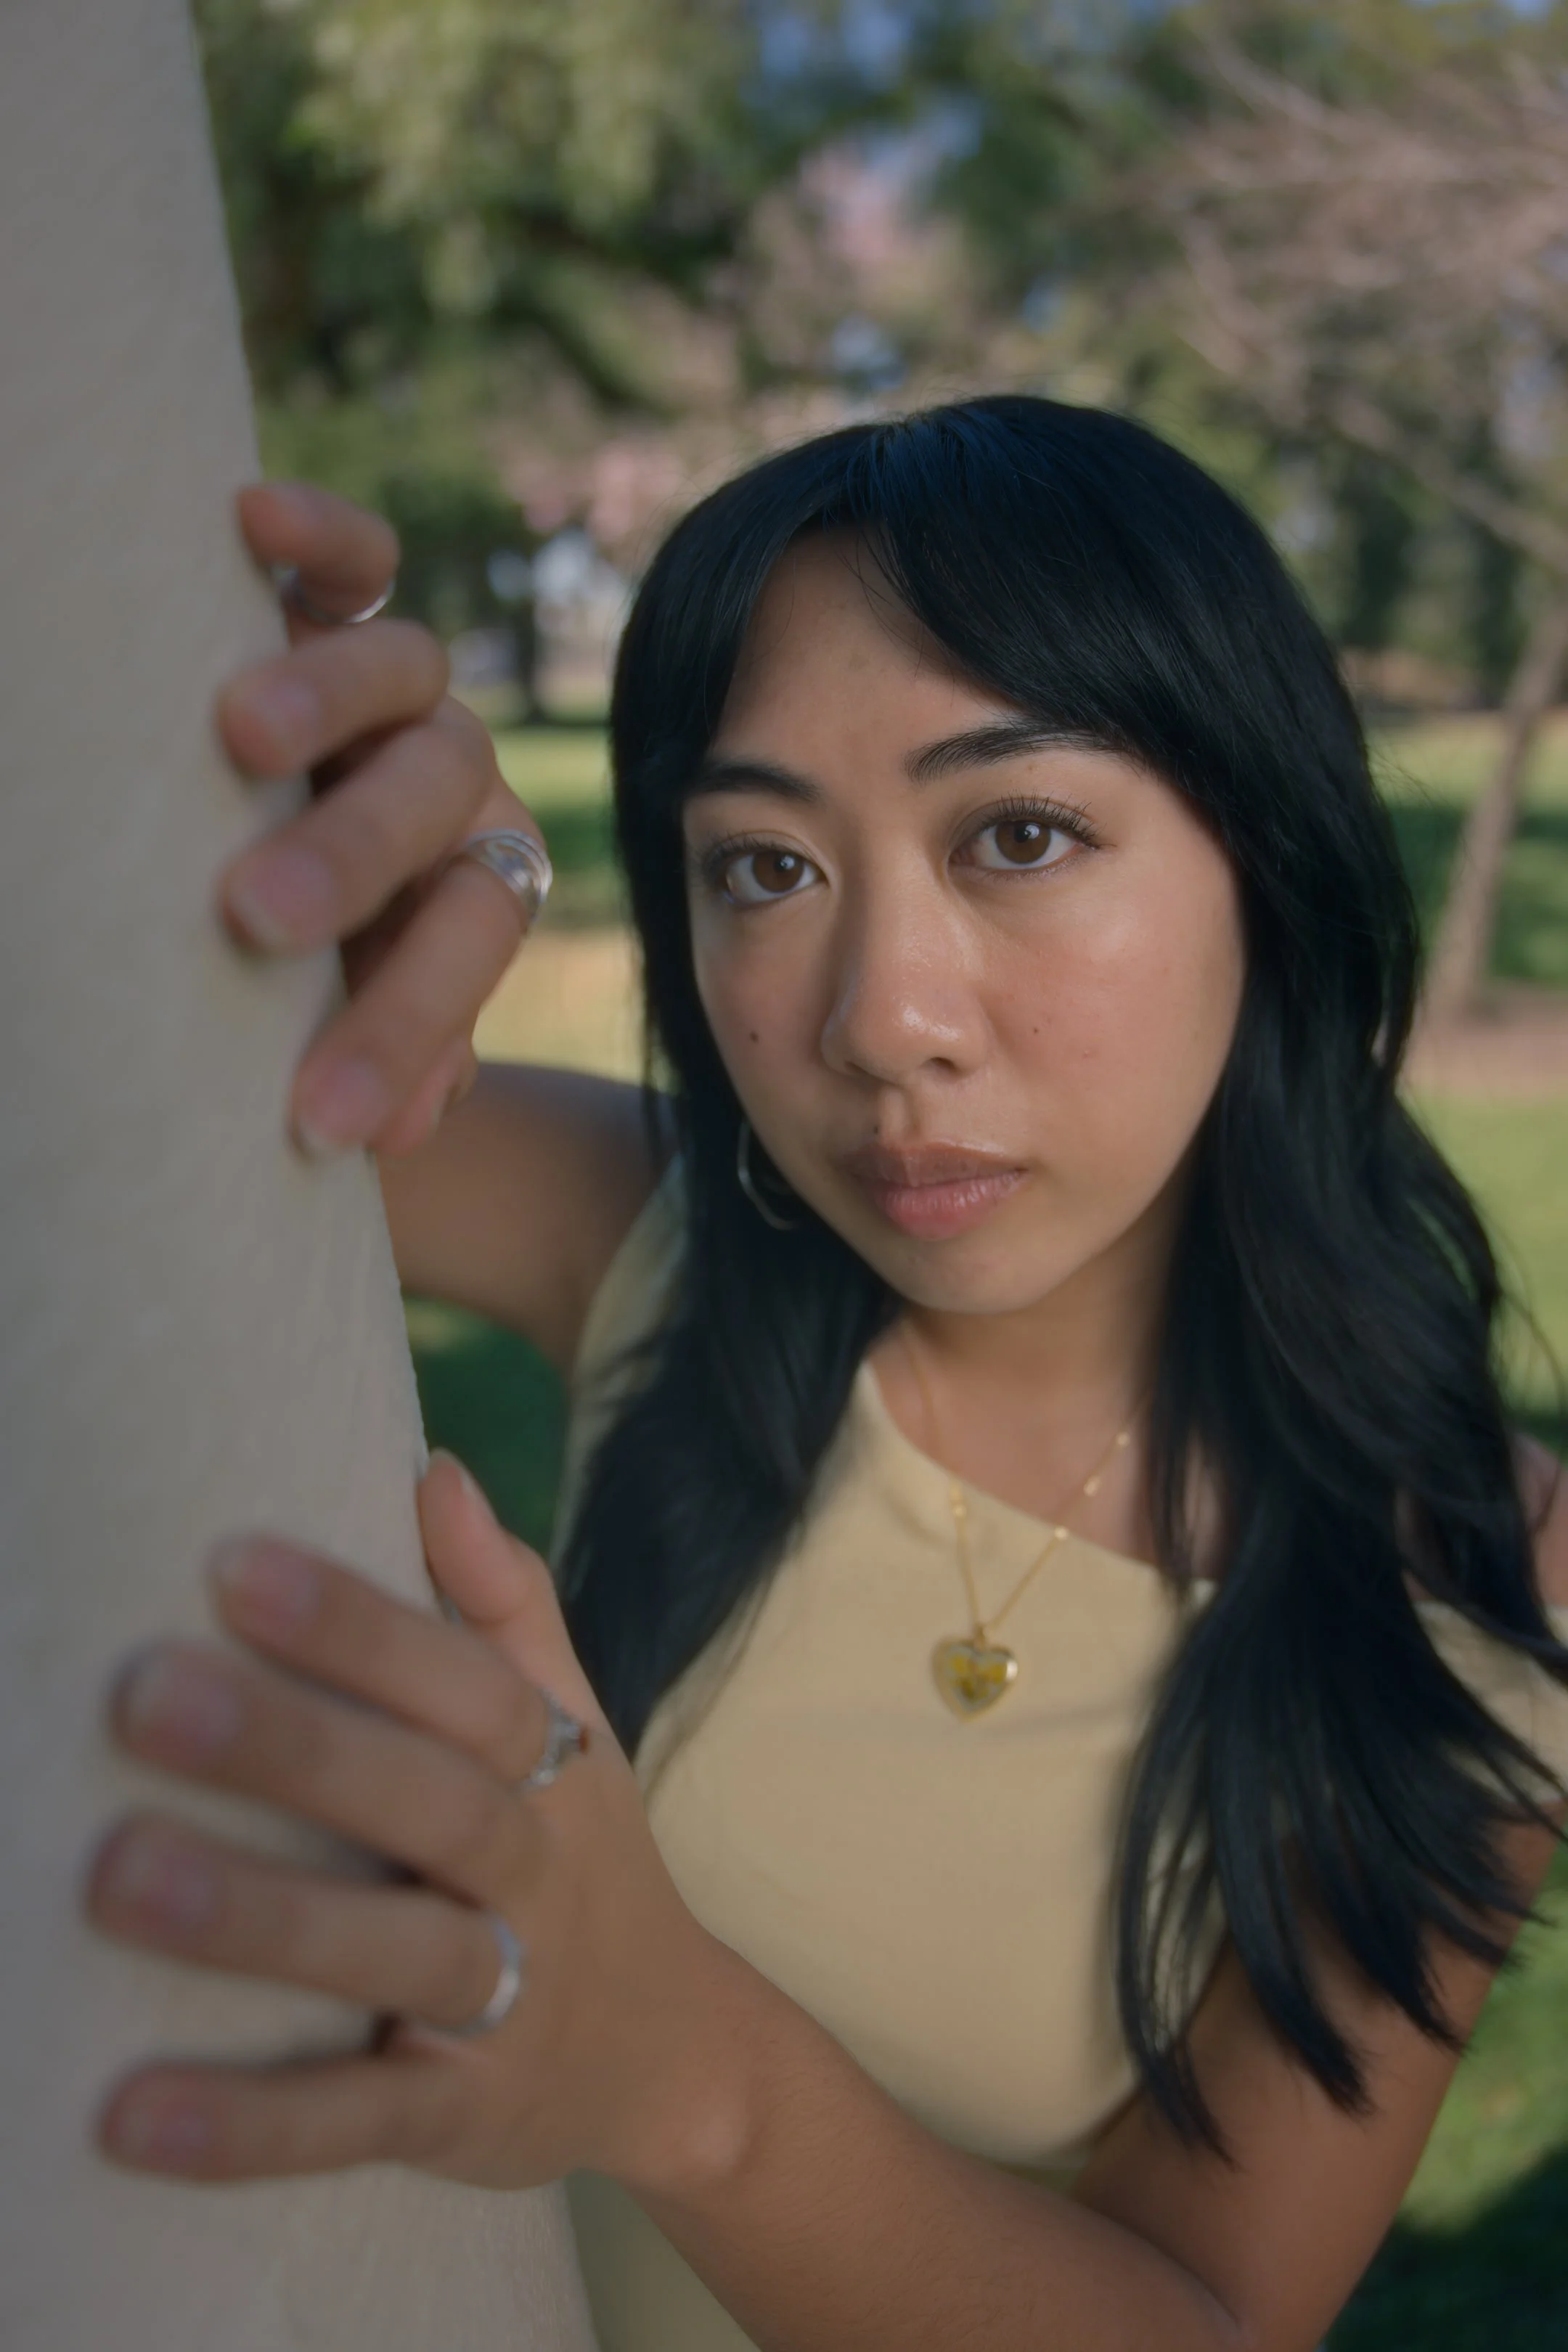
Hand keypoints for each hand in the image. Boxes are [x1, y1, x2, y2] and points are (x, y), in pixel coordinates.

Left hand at [87, 1456, 733, 2192]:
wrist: (674, 2052)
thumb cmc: (577, 1853)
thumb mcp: (569, 1725)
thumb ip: (502, 1600)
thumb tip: (432, 1468)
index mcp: (550, 1768)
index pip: (465, 1685)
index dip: (359, 1625)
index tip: (233, 1563)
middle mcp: (535, 1876)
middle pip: (426, 1803)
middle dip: (293, 1748)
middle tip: (145, 1694)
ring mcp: (505, 2002)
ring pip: (392, 1952)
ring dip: (259, 1921)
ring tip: (115, 1876)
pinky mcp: (462, 2121)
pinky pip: (359, 2121)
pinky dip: (251, 2124)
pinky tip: (130, 2114)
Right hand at [220, 483, 542, 1158]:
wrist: (281, 859)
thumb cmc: (295, 961)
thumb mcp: (331, 1008)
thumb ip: (380, 1041)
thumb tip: (414, 1123)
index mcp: (470, 878)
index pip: (465, 938)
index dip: (406, 1027)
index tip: (329, 1120)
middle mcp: (452, 778)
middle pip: (440, 801)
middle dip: (353, 864)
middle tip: (258, 916)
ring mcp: (400, 687)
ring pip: (401, 671)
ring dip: (327, 699)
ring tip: (239, 733)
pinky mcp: (338, 604)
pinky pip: (355, 558)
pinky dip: (321, 533)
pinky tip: (247, 519)